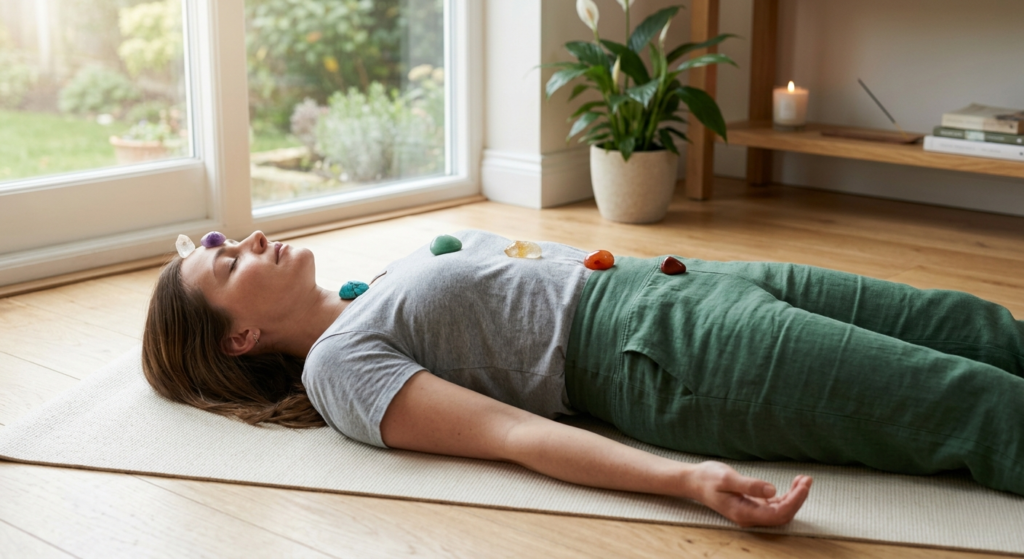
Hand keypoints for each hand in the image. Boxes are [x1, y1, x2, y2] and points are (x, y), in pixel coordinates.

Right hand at [687, 461, 811, 526]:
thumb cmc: (708, 478)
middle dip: (798, 499)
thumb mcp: (727, 478)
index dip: (794, 502)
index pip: (777, 514)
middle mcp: (750, 517)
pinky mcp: (753, 505)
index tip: (803, 485)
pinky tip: (793, 485)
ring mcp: (752, 512)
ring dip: (794, 497)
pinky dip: (787, 496)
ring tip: (803, 480)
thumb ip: (749, 485)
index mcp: (743, 513)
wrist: (694, 481)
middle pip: (783, 515)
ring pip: (781, 511)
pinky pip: (775, 506)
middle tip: (807, 479)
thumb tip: (773, 491)